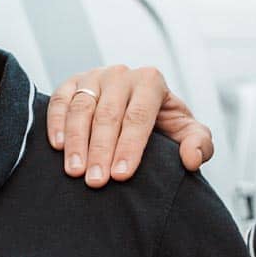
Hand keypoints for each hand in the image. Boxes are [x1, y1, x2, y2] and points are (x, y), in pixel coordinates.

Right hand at [45, 64, 213, 185]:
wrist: (136, 109)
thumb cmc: (162, 123)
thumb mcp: (187, 132)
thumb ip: (199, 144)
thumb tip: (191, 158)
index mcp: (151, 81)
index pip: (138, 116)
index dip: (129, 146)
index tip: (121, 175)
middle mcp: (122, 75)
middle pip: (108, 114)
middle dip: (100, 151)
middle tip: (96, 181)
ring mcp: (94, 76)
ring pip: (81, 108)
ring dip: (77, 142)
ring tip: (75, 172)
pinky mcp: (71, 83)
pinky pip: (59, 100)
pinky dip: (55, 123)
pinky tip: (57, 147)